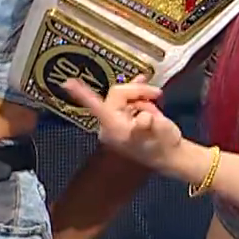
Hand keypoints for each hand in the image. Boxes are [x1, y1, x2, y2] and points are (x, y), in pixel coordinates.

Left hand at [60, 78, 184, 170]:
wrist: (172, 156)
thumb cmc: (163, 146)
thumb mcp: (161, 133)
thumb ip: (149, 124)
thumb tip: (143, 117)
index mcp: (115, 126)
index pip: (96, 106)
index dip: (83, 94)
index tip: (67, 83)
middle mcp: (111, 123)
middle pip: (118, 94)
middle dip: (137, 91)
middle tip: (157, 94)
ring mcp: (118, 120)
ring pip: (125, 95)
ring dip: (142, 96)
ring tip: (157, 105)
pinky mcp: (125, 118)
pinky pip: (128, 100)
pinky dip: (140, 96)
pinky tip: (153, 98)